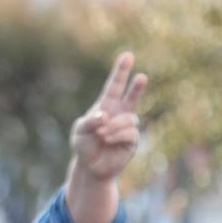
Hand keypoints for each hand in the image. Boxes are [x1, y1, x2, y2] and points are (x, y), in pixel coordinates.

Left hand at [70, 52, 147, 180]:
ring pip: (128, 119)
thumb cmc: (85, 145)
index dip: (121, 71)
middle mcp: (120, 114)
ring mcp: (128, 127)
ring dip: (114, 126)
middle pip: (132, 97)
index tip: (127, 55)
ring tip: (102, 135)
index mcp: (106, 106)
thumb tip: (106, 115)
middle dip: (137, 87)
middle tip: (141, 77)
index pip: (114, 87)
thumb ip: (89, 121)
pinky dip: (117, 135)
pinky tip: (108, 139)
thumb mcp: (80, 131)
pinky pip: (130, 133)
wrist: (91, 167)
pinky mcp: (132, 140)